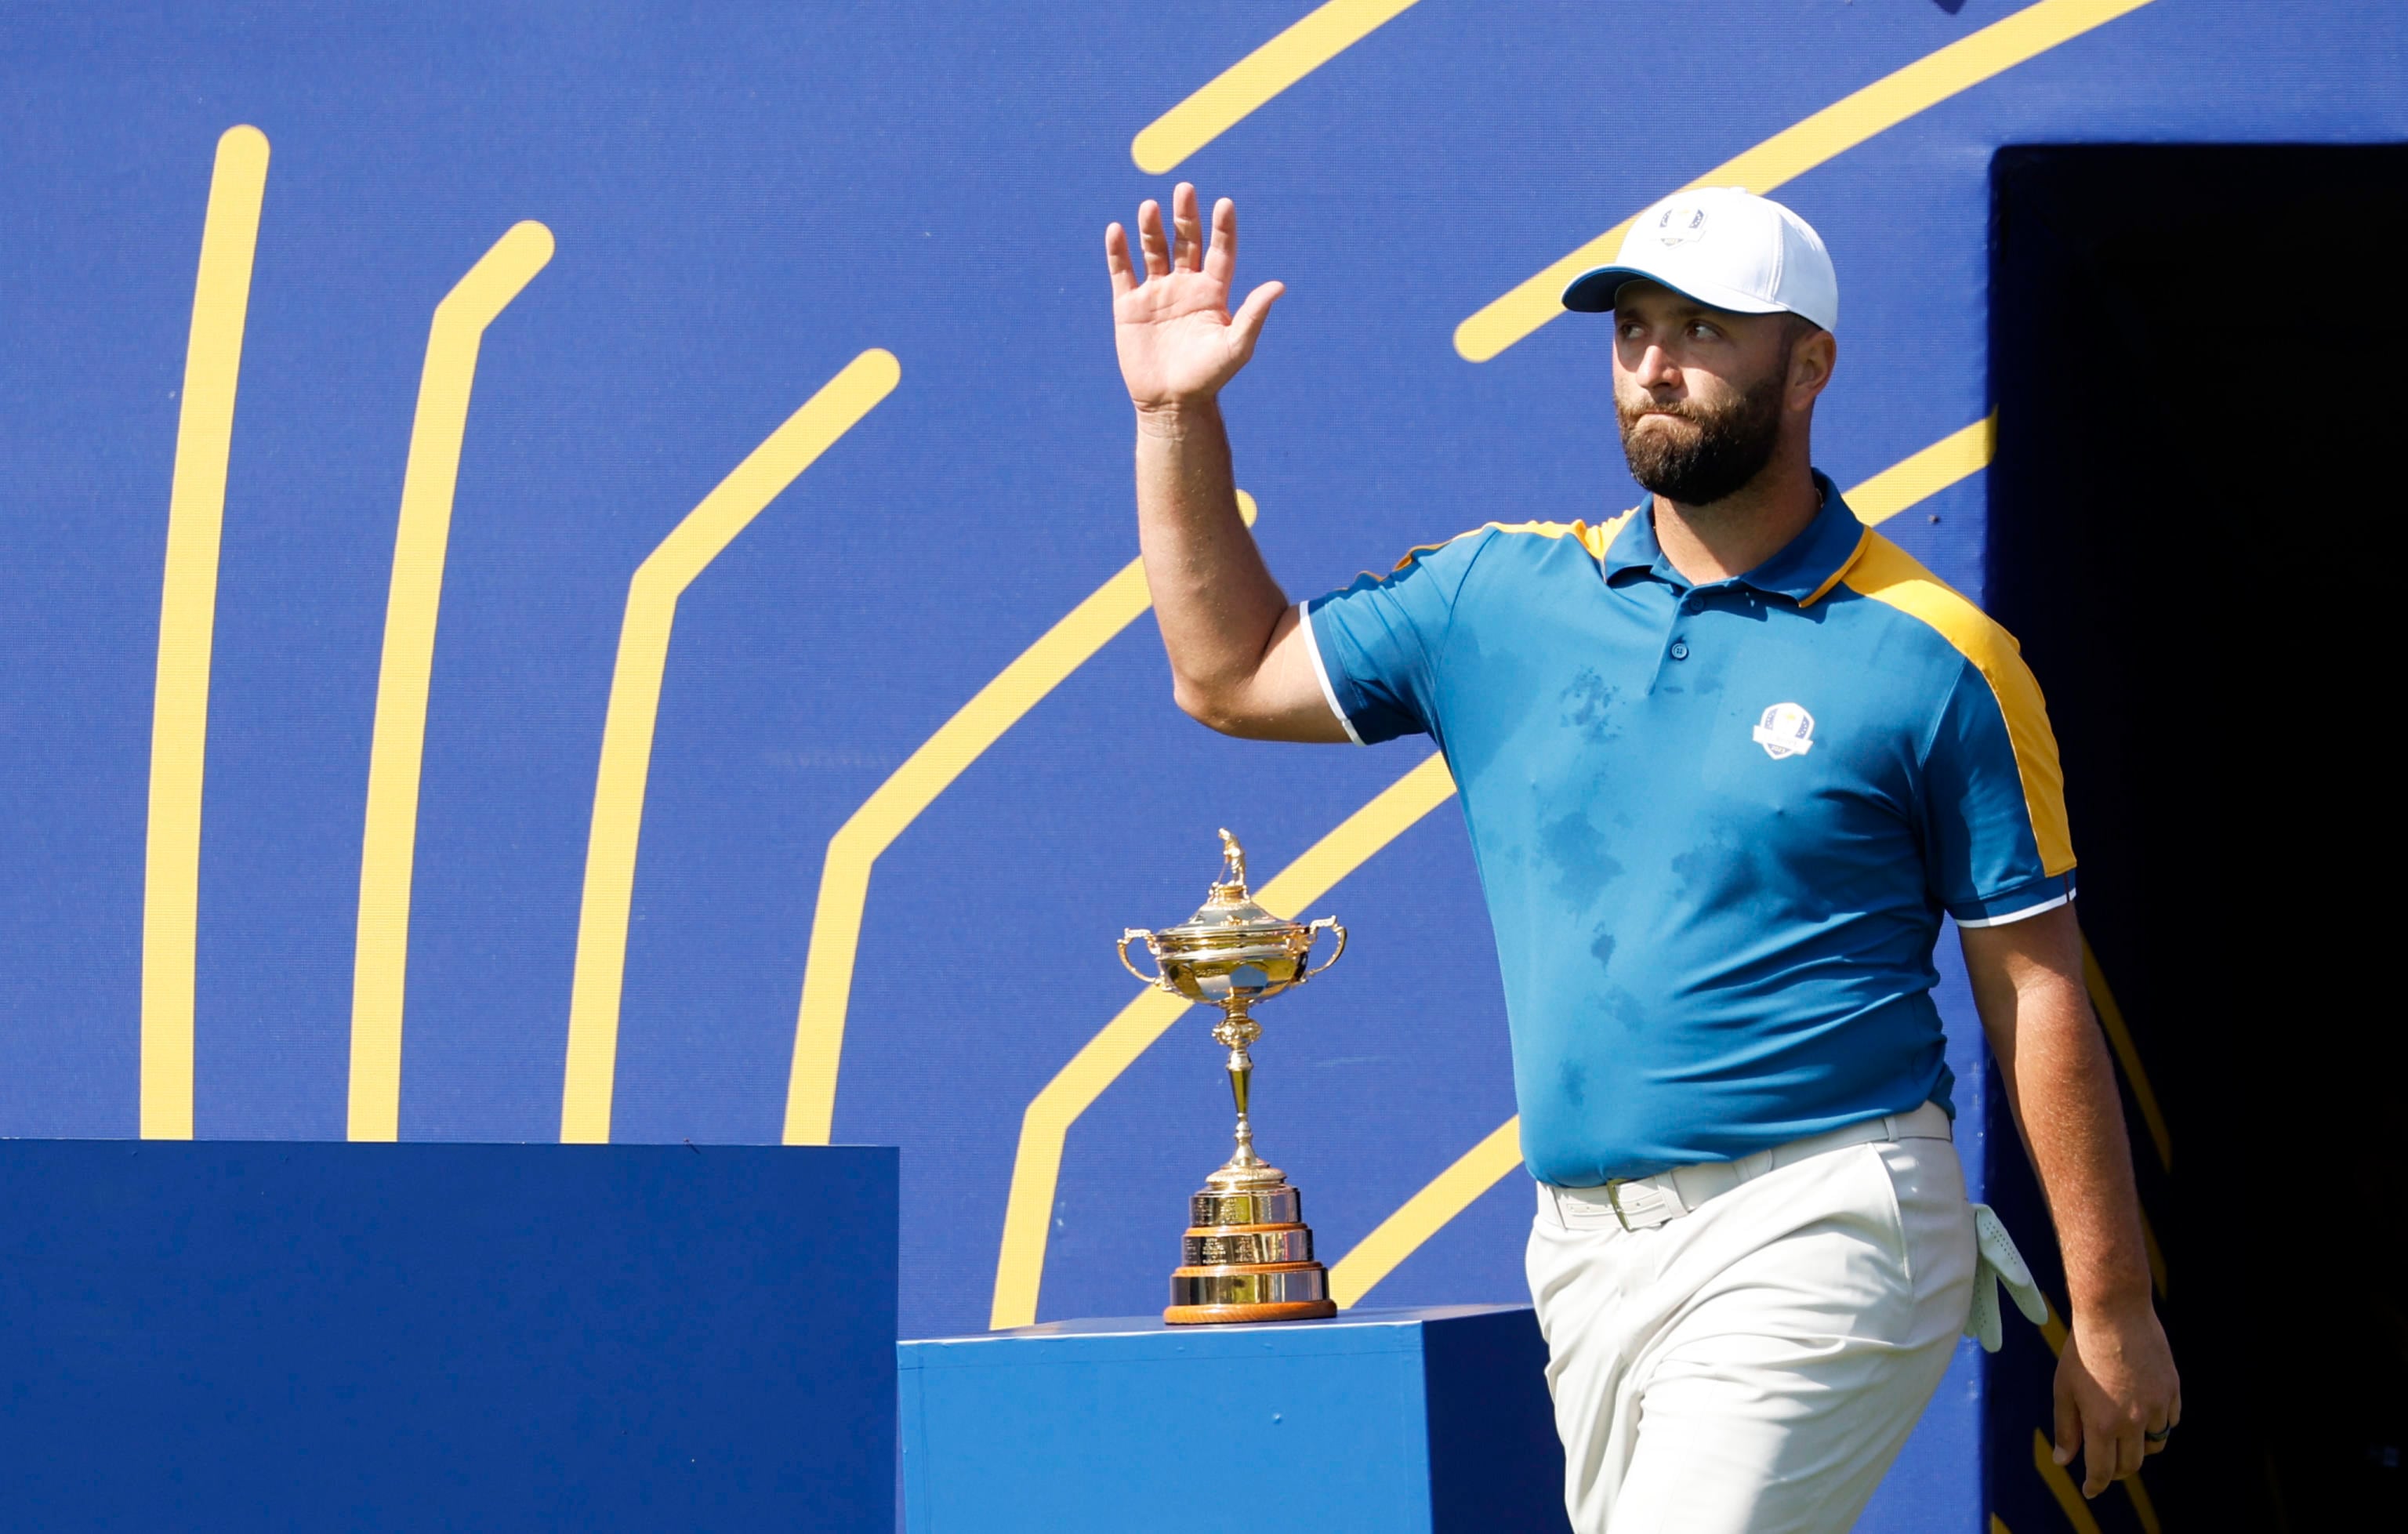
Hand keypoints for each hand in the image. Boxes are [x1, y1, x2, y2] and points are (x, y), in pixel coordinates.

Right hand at [1106, 182, 1283, 414]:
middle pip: (1186, 241)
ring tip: (1150, 207)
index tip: (1224, 203)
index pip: (1219, 251)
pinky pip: (1122, 271)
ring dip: (1152, 228)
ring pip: (1154, 250)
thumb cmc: (1208, 378)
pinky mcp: (1128, 305)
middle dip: (1185, 216)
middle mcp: (1185, 286)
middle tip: (1185, 189)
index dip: (1222, 228)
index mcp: (1213, 292)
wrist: (1171, 403)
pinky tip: (1117, 229)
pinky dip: (1118, 251)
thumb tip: (1278, 286)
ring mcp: (1156, 293)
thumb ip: (1254, 315)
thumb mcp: (1236, 347)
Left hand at [2054, 1300, 2181, 1497]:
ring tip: (2125, 1440)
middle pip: (2131, 1464)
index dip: (2096, 1485)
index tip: (2091, 1489)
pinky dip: (2159, 1426)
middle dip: (2117, 1472)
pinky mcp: (2173, 1390)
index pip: (2103, 1470)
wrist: (2114, 1314)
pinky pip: (2170, 1421)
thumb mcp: (2064, 1389)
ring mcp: (2158, 1405)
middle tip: (2106, 1468)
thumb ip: (2066, 1429)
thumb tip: (2064, 1461)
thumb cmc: (2081, 1350)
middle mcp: (2134, 1420)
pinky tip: (2145, 1417)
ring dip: (2140, 1449)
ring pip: (2155, 1444)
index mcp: (2103, 1423)